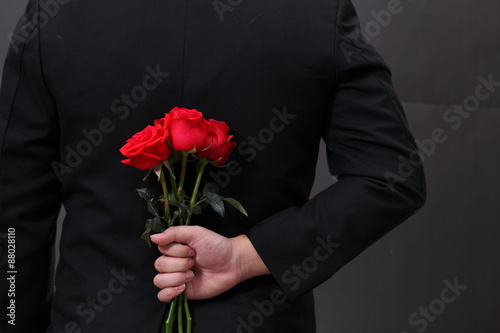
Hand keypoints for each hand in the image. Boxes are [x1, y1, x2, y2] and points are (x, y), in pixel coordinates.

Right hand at [150, 226, 269, 301]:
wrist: (233, 264)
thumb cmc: (216, 246)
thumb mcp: (196, 233)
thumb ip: (175, 233)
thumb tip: (153, 237)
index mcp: (175, 248)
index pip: (161, 250)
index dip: (176, 251)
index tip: (192, 250)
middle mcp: (173, 263)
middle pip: (159, 265)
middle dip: (179, 264)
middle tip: (195, 262)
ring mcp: (176, 278)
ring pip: (159, 281)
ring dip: (177, 277)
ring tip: (193, 275)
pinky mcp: (181, 293)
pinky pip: (162, 297)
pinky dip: (170, 292)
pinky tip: (184, 287)